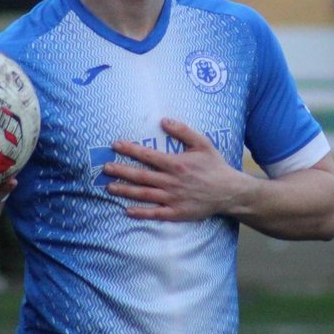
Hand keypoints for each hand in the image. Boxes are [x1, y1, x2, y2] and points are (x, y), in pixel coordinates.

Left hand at [104, 118, 249, 221]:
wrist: (228, 191)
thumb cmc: (214, 166)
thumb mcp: (202, 143)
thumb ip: (183, 131)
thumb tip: (163, 121)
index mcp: (175, 164)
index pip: (147, 155)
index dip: (130, 150)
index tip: (115, 145)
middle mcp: (171, 181)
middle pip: (140, 175)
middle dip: (121, 171)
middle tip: (104, 168)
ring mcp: (172, 198)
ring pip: (144, 194)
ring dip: (125, 191)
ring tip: (109, 187)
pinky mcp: (176, 212)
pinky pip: (155, 213)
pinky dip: (140, 213)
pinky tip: (127, 211)